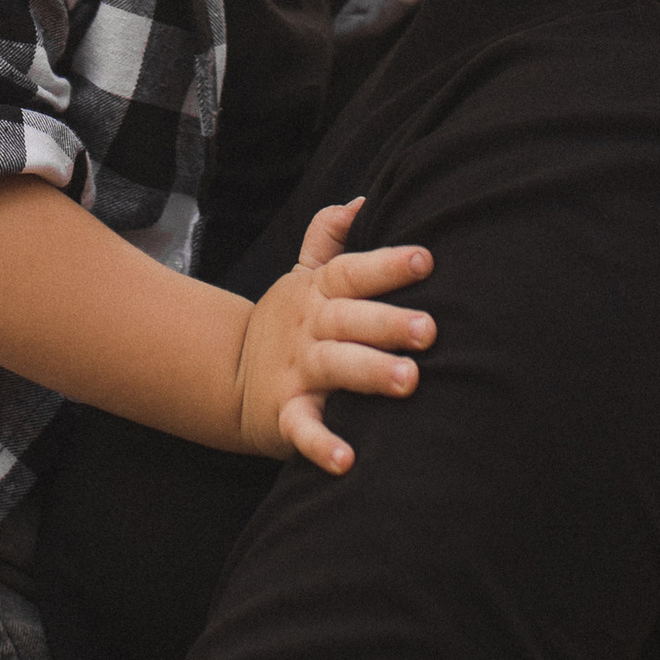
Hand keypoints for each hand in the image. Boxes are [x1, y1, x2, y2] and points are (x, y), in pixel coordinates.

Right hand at [233, 198, 433, 475]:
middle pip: (351, 319)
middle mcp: (310, 329)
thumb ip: (327, 237)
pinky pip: (303, 429)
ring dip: (369, 373)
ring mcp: (297, 371)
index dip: (387, 265)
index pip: (353, 271)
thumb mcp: (303, 277)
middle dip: (389, 323)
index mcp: (318, 293)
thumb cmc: (291, 323)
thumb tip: (362, 199)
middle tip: (430, 330)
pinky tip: (348, 461)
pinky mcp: (285, 415)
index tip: (425, 260)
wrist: (229, 377)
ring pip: (335, 368)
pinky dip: (322, 445)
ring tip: (408, 381)